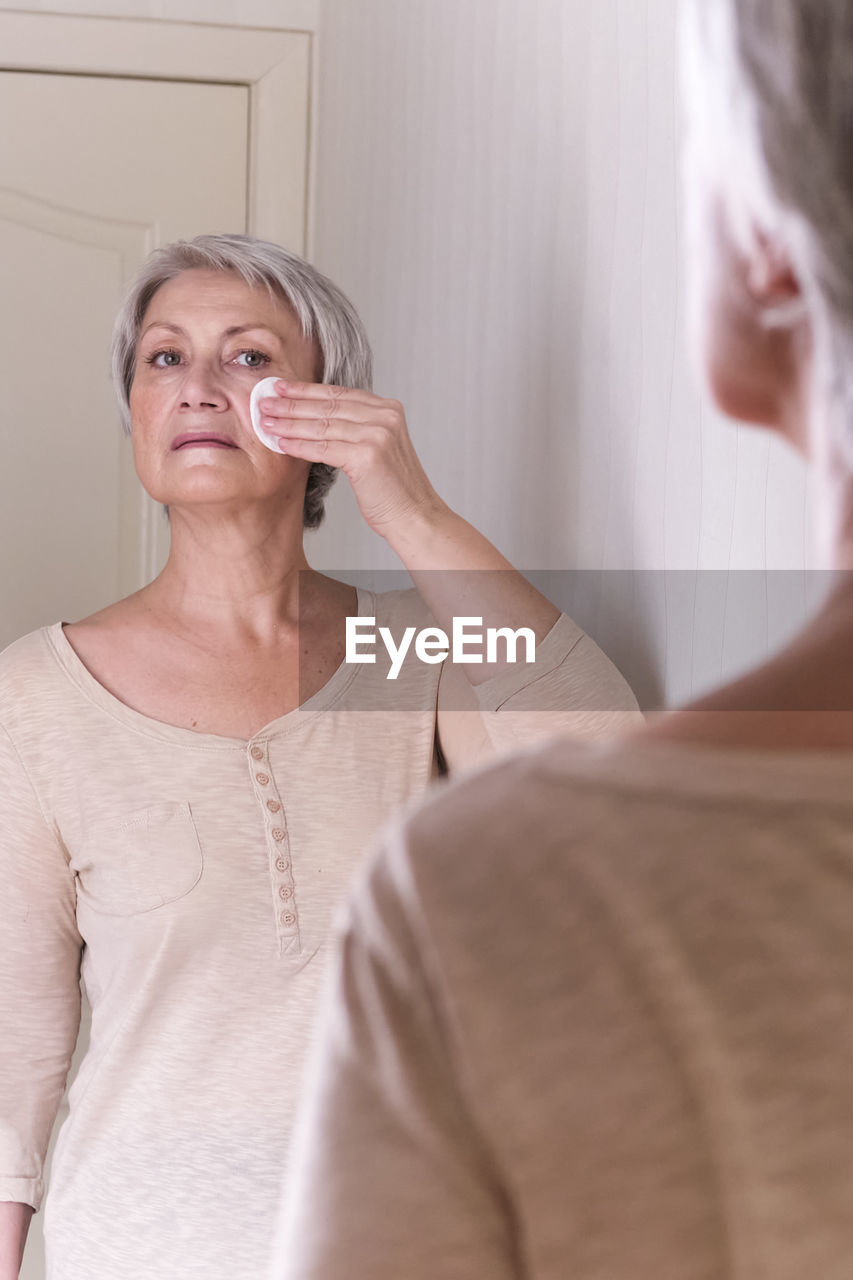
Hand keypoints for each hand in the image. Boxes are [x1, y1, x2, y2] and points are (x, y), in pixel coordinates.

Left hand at [256, 380, 442, 536]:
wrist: (415, 517)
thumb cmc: (393, 490)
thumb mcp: (376, 448)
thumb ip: (353, 428)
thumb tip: (312, 419)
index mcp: (387, 409)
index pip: (338, 393)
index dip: (305, 390)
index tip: (280, 387)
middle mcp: (385, 416)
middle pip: (328, 405)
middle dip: (291, 403)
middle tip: (263, 401)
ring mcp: (378, 433)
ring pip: (322, 425)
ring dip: (289, 423)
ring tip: (265, 422)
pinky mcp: (369, 454)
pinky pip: (324, 447)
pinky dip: (299, 445)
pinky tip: (281, 444)